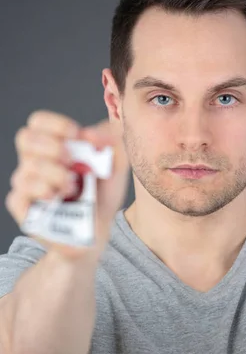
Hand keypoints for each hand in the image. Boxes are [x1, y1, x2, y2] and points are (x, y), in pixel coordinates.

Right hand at [6, 111, 129, 260]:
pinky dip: (43, 193)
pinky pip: (20, 194)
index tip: (76, 135)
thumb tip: (91, 133)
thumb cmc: (102, 196)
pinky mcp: (23, 208)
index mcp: (54, 146)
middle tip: (71, 161)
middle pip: (26, 138)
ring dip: (56, 175)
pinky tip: (58, 198)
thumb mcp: (116, 166)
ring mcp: (27, 185)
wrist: (98, 231)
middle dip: (52, 146)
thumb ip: (112, 141)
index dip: (55, 123)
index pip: (39, 122)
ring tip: (73, 188)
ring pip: (28, 167)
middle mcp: (36, 162)